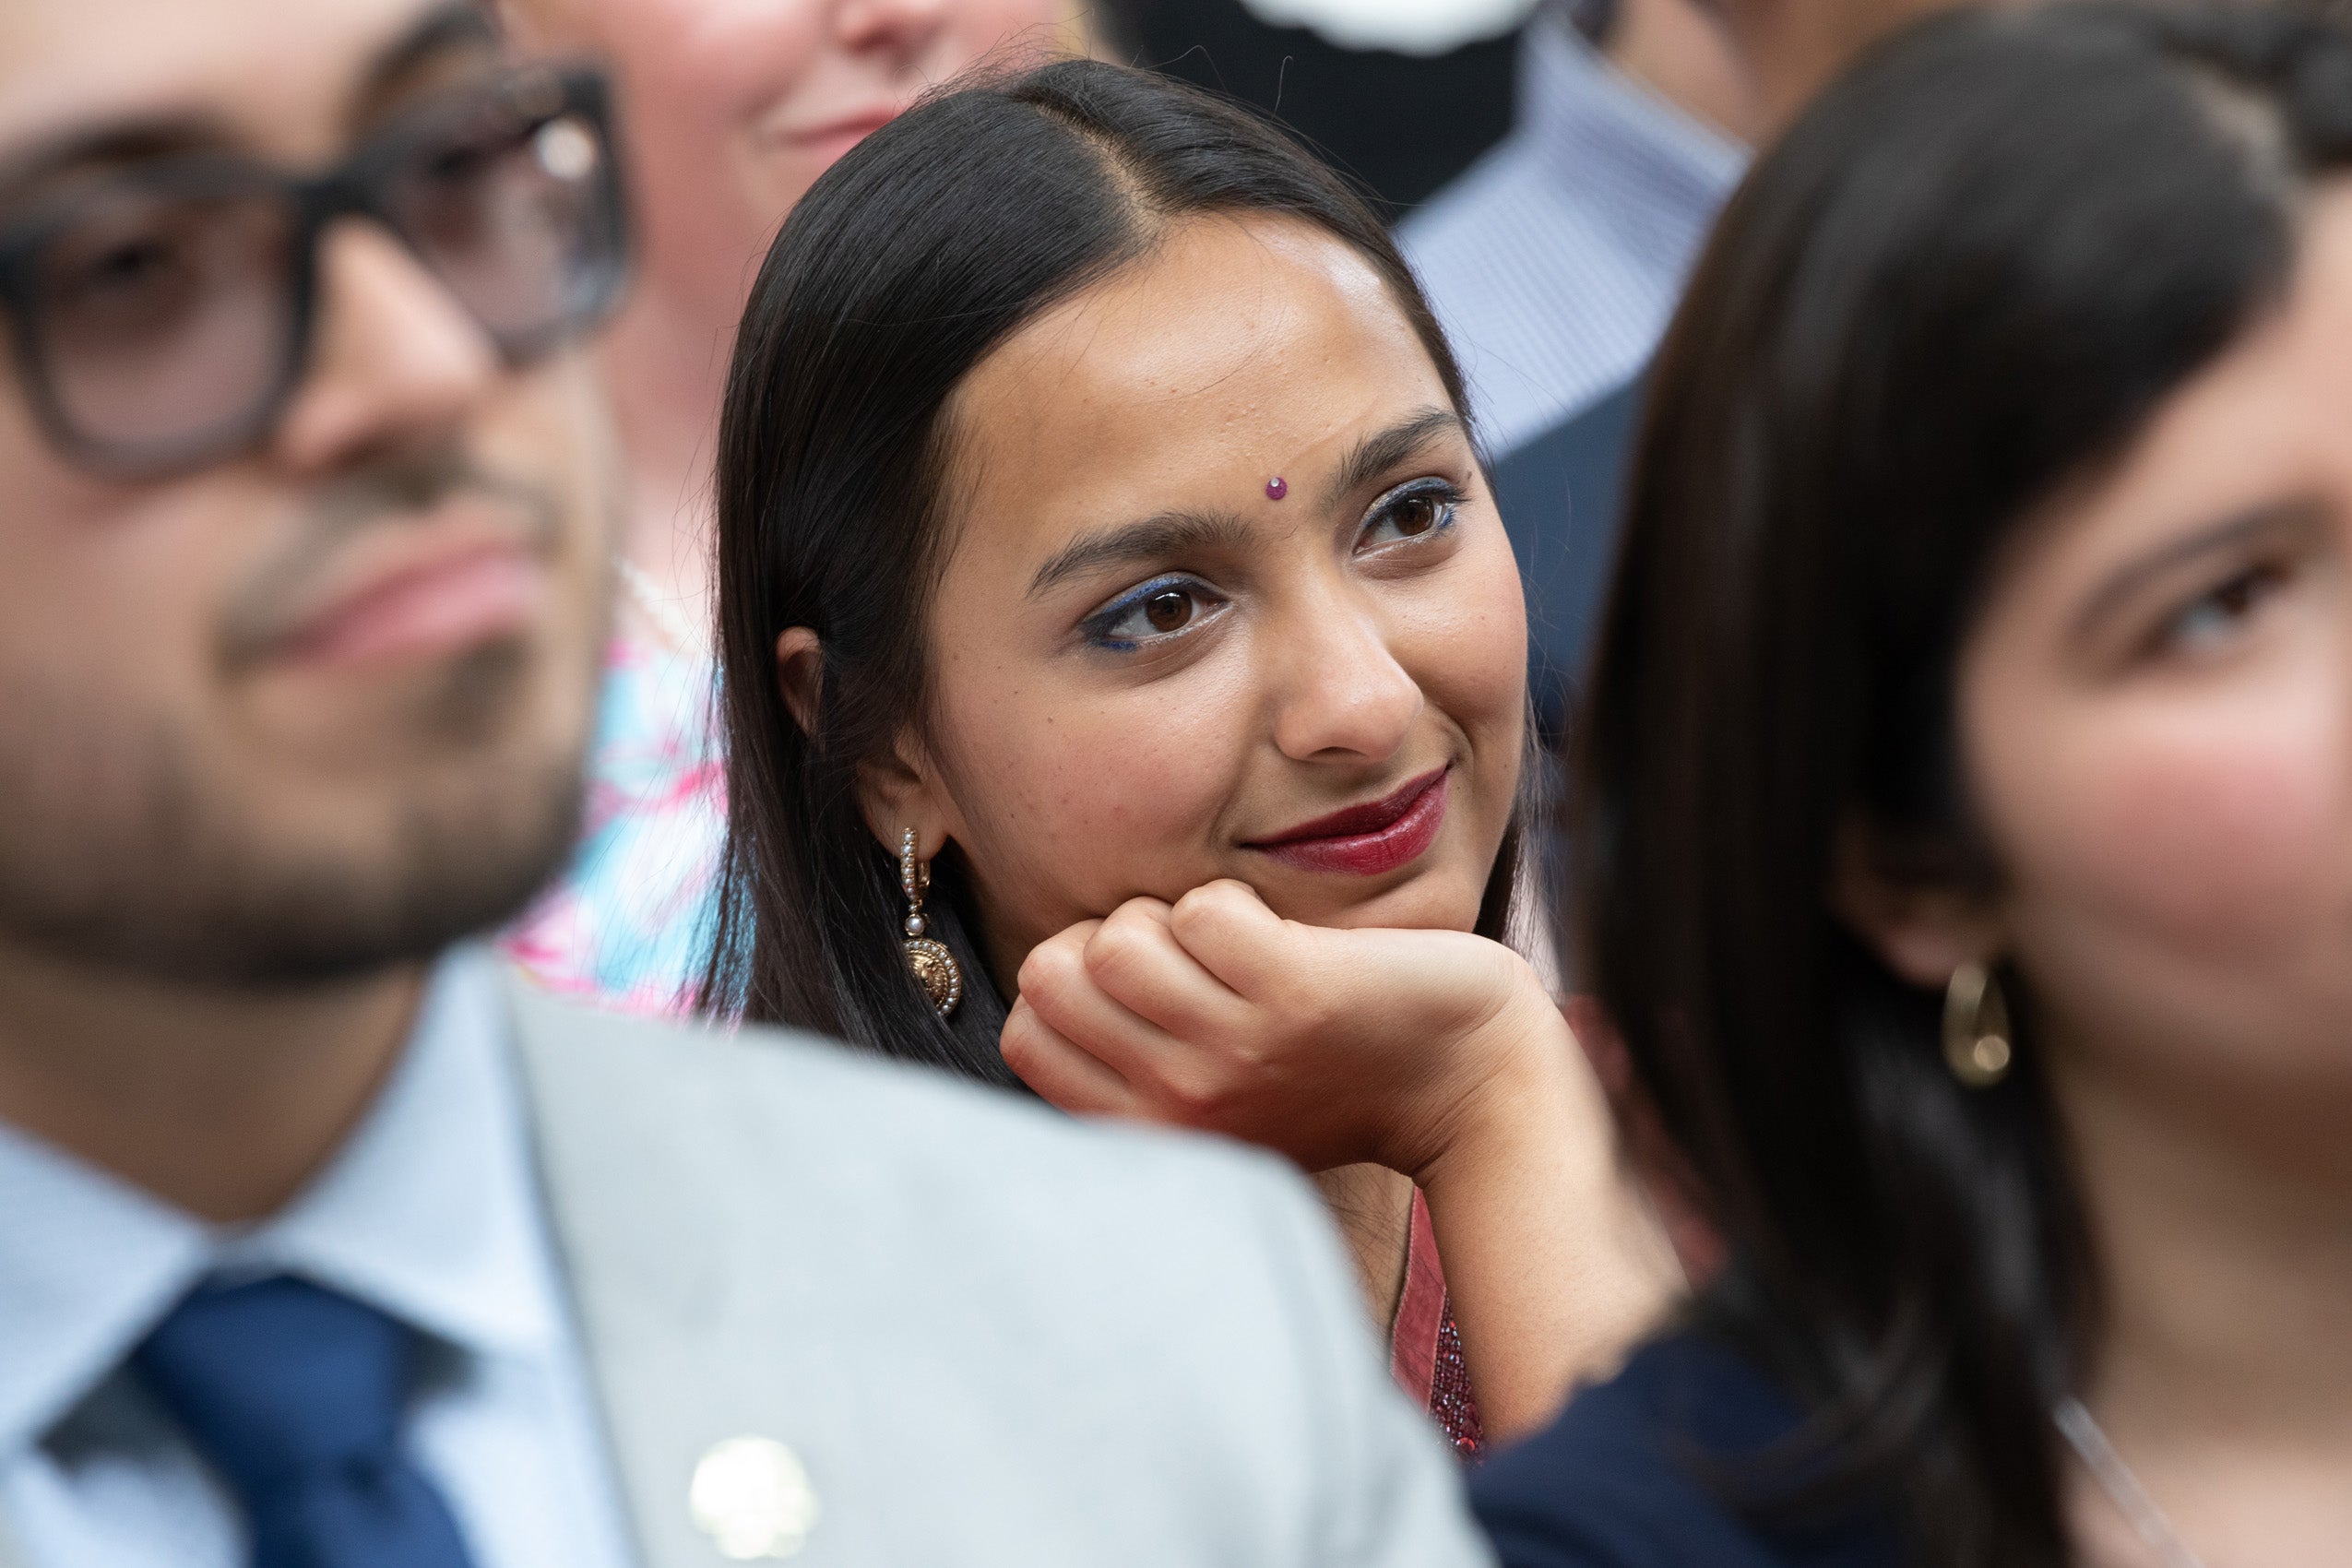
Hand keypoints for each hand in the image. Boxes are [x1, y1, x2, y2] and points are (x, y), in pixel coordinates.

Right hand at [1001, 878, 1565, 1178]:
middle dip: (1107, 937)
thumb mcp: (1213, 1099)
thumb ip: (1128, 1060)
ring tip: (1236, 948)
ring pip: (1118, 939)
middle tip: (1185, 959)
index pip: (1024, 1034)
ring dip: (1173, 916)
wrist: (1467, 1081)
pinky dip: (1233, 901)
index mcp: (1150, 1131)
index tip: (1137, 986)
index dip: (1067, 981)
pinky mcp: (1292, 996)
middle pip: (1051, 976)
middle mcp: (1179, 1103)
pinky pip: (1200, 909)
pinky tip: (1280, 938)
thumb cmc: (1332, 1074)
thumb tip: (1045, 978)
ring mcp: (1233, 1054)